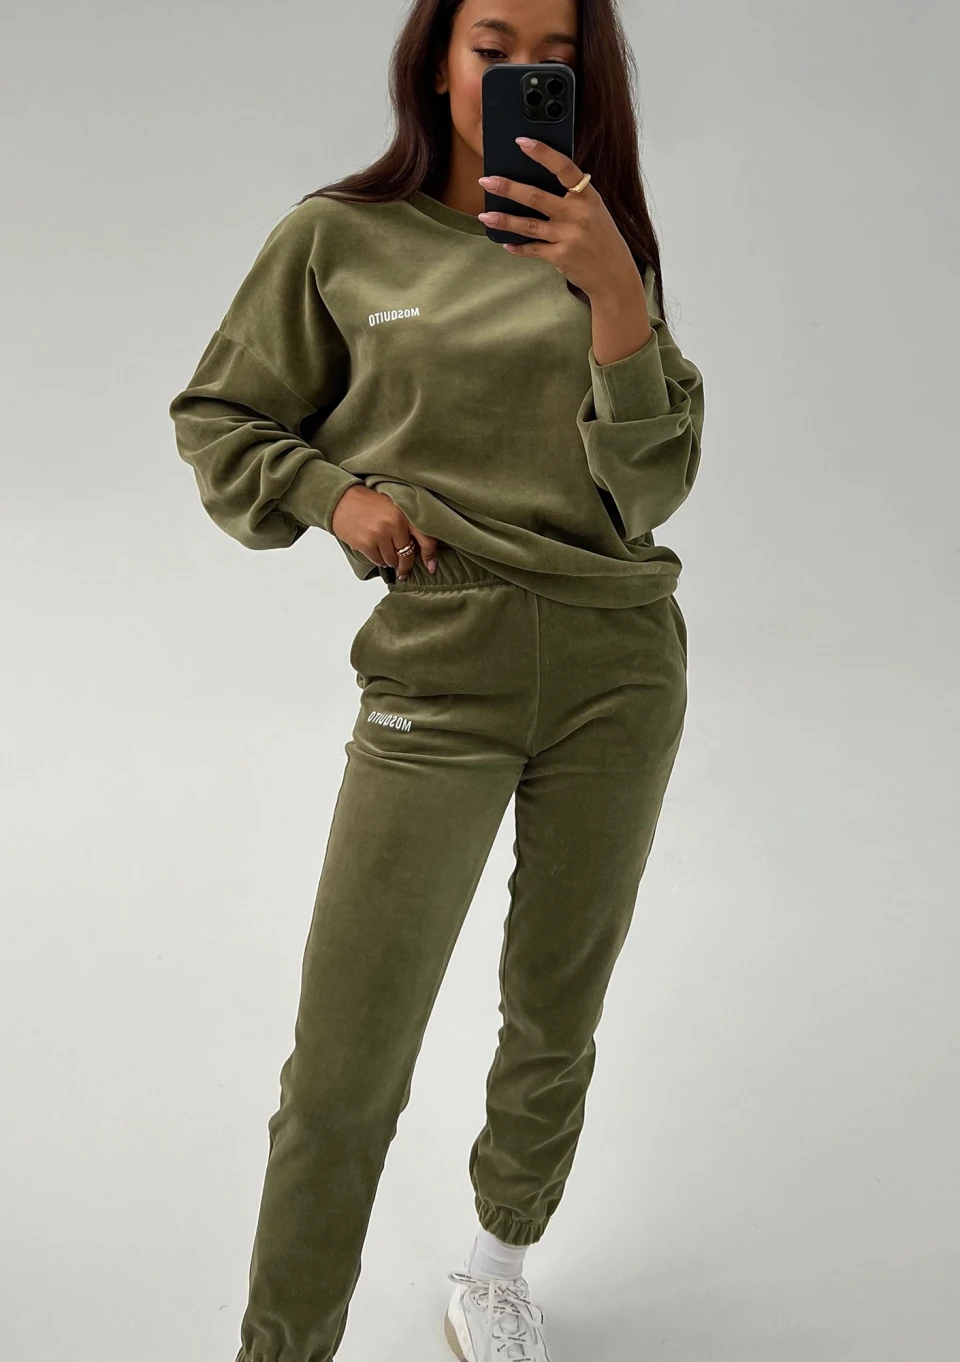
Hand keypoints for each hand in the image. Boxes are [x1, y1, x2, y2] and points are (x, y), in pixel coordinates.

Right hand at [331, 485, 437, 577]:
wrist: (341, 500)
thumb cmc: (367, 504)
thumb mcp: (393, 507)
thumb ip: (406, 524)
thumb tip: (419, 549)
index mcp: (404, 513)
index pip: (425, 538)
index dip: (429, 556)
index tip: (431, 567)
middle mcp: (394, 523)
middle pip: (407, 555)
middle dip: (405, 565)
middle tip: (403, 571)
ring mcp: (380, 534)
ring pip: (392, 560)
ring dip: (389, 559)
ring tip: (381, 547)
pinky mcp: (366, 543)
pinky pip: (378, 560)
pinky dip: (377, 558)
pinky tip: (372, 547)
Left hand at [477, 138, 640, 301]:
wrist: (614, 274)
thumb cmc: (601, 238)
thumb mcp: (594, 210)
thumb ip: (572, 196)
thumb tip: (537, 181)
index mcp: (587, 196)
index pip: (564, 168)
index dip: (543, 153)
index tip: (522, 142)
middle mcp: (578, 214)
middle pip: (537, 197)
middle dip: (509, 188)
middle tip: (486, 180)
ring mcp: (568, 236)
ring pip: (529, 225)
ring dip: (504, 220)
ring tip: (485, 215)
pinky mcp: (561, 256)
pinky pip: (533, 249)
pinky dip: (518, 247)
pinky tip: (505, 243)